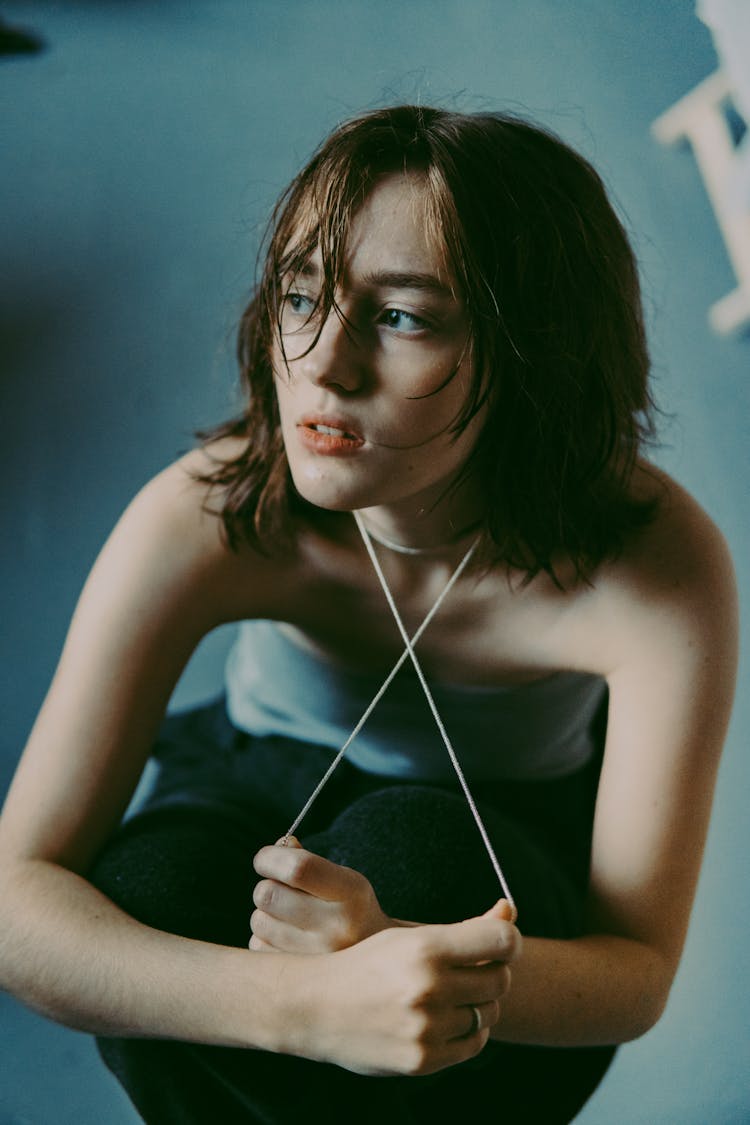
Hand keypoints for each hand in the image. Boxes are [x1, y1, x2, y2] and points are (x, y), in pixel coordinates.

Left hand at [249, 837, 391, 952]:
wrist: (377, 965)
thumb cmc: (351, 910)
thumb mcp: (342, 879)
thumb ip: (307, 861)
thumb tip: (277, 849)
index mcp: (351, 893)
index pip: (297, 869)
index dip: (270, 858)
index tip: (265, 859)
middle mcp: (336, 929)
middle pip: (268, 895)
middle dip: (267, 886)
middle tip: (280, 889)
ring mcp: (316, 959)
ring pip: (259, 921)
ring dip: (265, 914)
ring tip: (289, 917)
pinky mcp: (297, 982)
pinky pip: (257, 947)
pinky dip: (265, 939)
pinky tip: (289, 940)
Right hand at [294, 899, 520, 1075]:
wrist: (316, 1007)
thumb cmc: (367, 964)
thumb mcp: (408, 937)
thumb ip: (465, 929)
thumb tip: (509, 911)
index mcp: (425, 948)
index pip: (502, 941)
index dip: (509, 940)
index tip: (500, 944)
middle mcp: (428, 987)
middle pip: (500, 979)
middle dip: (492, 973)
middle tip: (469, 971)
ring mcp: (426, 1027)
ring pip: (489, 1013)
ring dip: (478, 1004)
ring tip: (450, 996)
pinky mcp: (423, 1059)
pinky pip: (473, 1043)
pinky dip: (468, 1030)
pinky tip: (445, 1018)